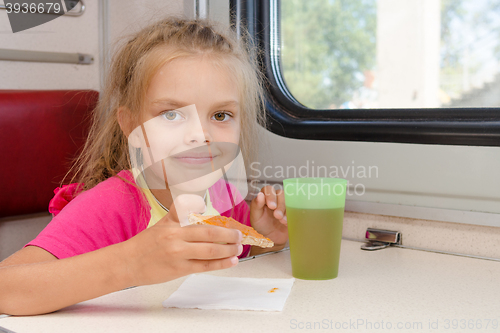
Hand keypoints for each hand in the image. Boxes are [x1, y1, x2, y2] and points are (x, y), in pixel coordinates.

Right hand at [120, 194, 242, 285]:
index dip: (221, 224)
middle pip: (210, 235)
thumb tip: (200, 205)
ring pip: (210, 251)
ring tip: (239, 249)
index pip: (202, 221)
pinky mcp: (179, 269)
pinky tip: (231, 262)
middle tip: (240, 237)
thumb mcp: (163, 223)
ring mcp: (178, 254)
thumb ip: (180, 214)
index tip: (234, 225)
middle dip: (229, 236)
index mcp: (174, 223)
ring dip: (228, 250)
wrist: (127, 262)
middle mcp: (176, 237)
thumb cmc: (146, 243)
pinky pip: (204, 266)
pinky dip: (220, 264)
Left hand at [250, 185, 287, 246]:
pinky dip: (292, 214)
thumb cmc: (261, 226)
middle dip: (280, 205)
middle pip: (280, 194)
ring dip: (286, 210)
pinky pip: (295, 208)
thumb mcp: (255, 217)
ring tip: (282, 221)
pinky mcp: (292, 210)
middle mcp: (276, 198)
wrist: (271, 238)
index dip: (271, 195)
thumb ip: (256, 205)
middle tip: (277, 216)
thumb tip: (260, 195)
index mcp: (265, 197)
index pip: (268, 189)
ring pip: (289, 199)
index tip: (271, 206)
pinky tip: (286, 222)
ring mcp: (285, 204)